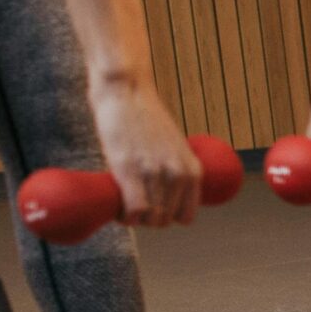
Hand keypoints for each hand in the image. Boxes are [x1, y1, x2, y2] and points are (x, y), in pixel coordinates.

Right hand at [90, 79, 199, 226]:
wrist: (126, 91)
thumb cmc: (144, 119)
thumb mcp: (172, 148)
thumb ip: (174, 170)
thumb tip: (165, 196)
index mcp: (193, 171)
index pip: (185, 216)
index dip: (166, 217)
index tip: (151, 208)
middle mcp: (178, 175)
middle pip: (164, 220)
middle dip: (147, 219)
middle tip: (130, 205)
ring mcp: (155, 173)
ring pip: (149, 218)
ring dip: (133, 218)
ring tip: (122, 205)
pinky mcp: (130, 170)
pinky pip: (134, 211)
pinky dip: (125, 217)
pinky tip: (118, 210)